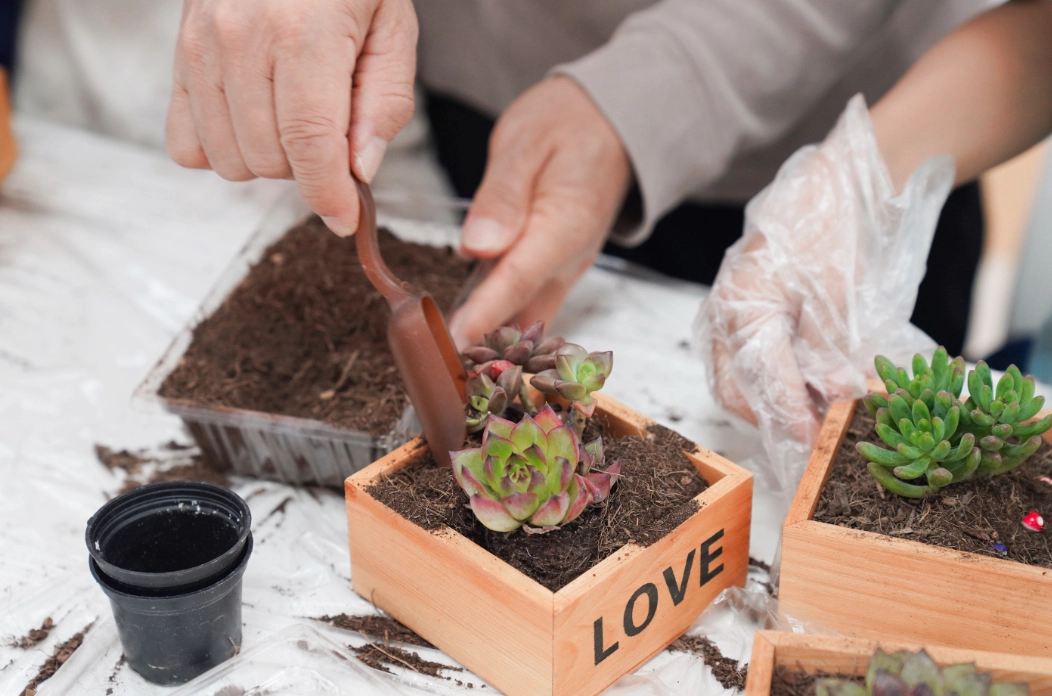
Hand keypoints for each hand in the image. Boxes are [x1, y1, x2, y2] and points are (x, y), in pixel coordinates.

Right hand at [166, 0, 417, 235]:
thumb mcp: (394, 30)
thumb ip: (383, 103)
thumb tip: (359, 171)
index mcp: (303, 34)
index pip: (310, 145)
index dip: (329, 195)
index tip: (345, 219)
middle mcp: (240, 39)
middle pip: (269, 159)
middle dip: (309, 168)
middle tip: (332, 133)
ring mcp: (200, 46)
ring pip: (228, 160)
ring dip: (269, 160)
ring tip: (295, 119)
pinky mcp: (178, 54)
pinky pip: (185, 144)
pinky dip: (222, 149)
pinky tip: (254, 123)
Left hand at [448, 77, 631, 347]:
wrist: (612, 124)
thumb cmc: (568, 125)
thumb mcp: (528, 141)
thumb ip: (503, 194)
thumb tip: (478, 245)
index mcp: (564, 225)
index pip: (517, 279)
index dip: (483, 314)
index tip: (452, 340)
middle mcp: (568, 259)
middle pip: (522, 314)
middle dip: (483, 346)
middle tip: (439, 369)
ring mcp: (564, 269)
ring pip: (527, 320)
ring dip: (491, 344)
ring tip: (446, 363)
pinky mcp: (554, 271)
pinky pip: (527, 308)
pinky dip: (500, 326)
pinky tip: (467, 337)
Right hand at [696, 95, 951, 495]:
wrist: (841, 181)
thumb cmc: (837, 226)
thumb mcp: (839, 292)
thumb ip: (830, 348)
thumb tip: (835, 398)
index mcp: (742, 305)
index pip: (759, 379)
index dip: (790, 415)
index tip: (818, 441)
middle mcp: (725, 313)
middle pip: (737, 388)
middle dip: (778, 416)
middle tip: (821, 435)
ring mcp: (730, 314)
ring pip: (741, 379)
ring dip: (779, 401)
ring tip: (823, 413)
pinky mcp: (746, 313)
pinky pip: (752, 361)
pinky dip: (780, 380)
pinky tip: (813, 385)